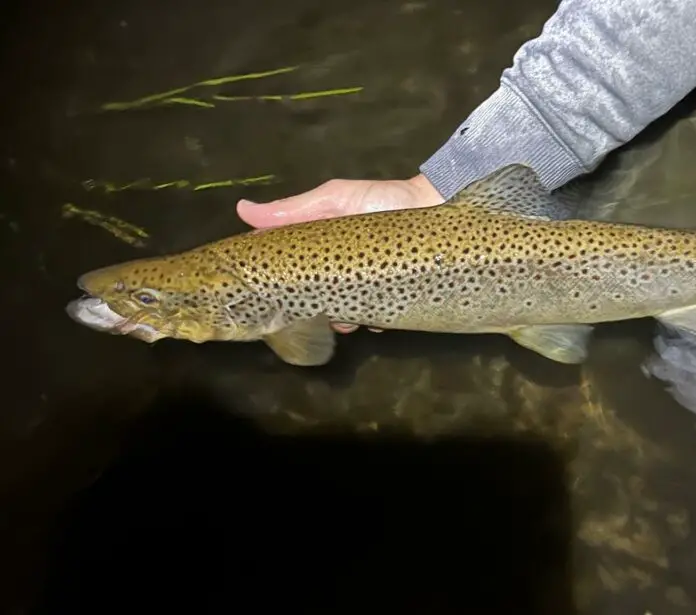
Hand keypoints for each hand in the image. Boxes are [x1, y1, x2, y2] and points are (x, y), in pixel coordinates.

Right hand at [237, 173, 443, 333]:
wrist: (440, 207)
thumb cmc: (386, 200)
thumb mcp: (336, 199)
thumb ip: (293, 209)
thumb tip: (242, 210)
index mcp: (322, 246)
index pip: (289, 268)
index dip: (274, 281)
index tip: (264, 290)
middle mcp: (341, 269)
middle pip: (314, 297)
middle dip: (311, 306)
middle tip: (316, 305)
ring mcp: (366, 285)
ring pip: (342, 313)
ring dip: (340, 317)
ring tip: (347, 314)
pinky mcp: (391, 299)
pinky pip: (374, 319)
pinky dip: (371, 320)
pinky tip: (374, 316)